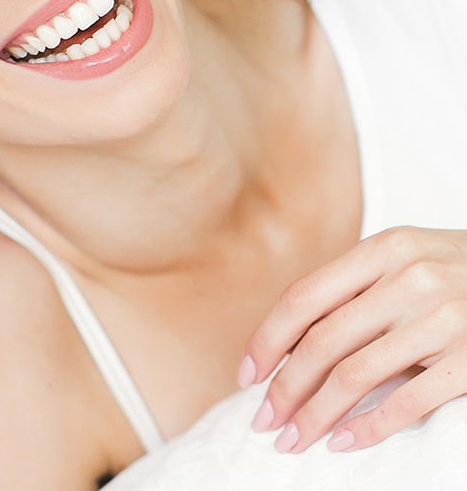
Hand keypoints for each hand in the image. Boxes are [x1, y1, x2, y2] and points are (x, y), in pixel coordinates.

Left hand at [238, 226, 466, 452]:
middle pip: (323, 341)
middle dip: (285, 387)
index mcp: (383, 250)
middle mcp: (410, 279)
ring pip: (356, 374)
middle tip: (263, 421)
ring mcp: (445, 319)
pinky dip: (370, 426)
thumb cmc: (459, 272)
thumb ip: (355, 291)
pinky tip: (344, 443)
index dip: (268, 339)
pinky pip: (409, 400)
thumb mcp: (406, 262)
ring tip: (293, 439)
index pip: (304, 297)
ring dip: (315, 413)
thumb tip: (288, 345)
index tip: (246, 374)